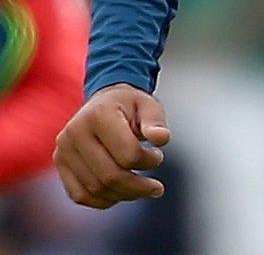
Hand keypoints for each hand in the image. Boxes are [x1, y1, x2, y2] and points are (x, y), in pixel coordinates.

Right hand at [53, 83, 171, 207]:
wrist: (103, 103)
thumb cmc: (130, 106)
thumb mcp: (148, 106)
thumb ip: (155, 122)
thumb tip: (162, 138)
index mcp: (98, 115)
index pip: (128, 154)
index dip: (149, 161)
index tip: (158, 155)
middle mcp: (74, 133)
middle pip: (110, 175)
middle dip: (138, 187)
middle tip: (157, 188)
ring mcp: (63, 150)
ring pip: (95, 189)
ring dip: (124, 195)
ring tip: (143, 190)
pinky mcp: (60, 165)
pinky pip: (80, 195)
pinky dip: (103, 201)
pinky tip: (122, 194)